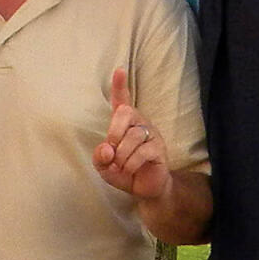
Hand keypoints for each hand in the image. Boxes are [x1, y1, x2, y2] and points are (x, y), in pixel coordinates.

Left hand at [93, 67, 170, 200]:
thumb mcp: (104, 166)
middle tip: (110, 152)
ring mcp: (151, 135)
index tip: (119, 70)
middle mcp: (139, 124)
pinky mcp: (159, 149)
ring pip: (133, 135)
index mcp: (125, 124)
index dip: (119, 86)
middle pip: (126, 112)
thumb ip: (99, 157)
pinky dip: (130, 164)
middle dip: (114, 132)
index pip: (122, 100)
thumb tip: (107, 149)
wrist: (145, 188)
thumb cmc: (123, 171)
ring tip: (119, 167)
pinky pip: (143, 152)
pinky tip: (128, 171)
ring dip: (121, 155)